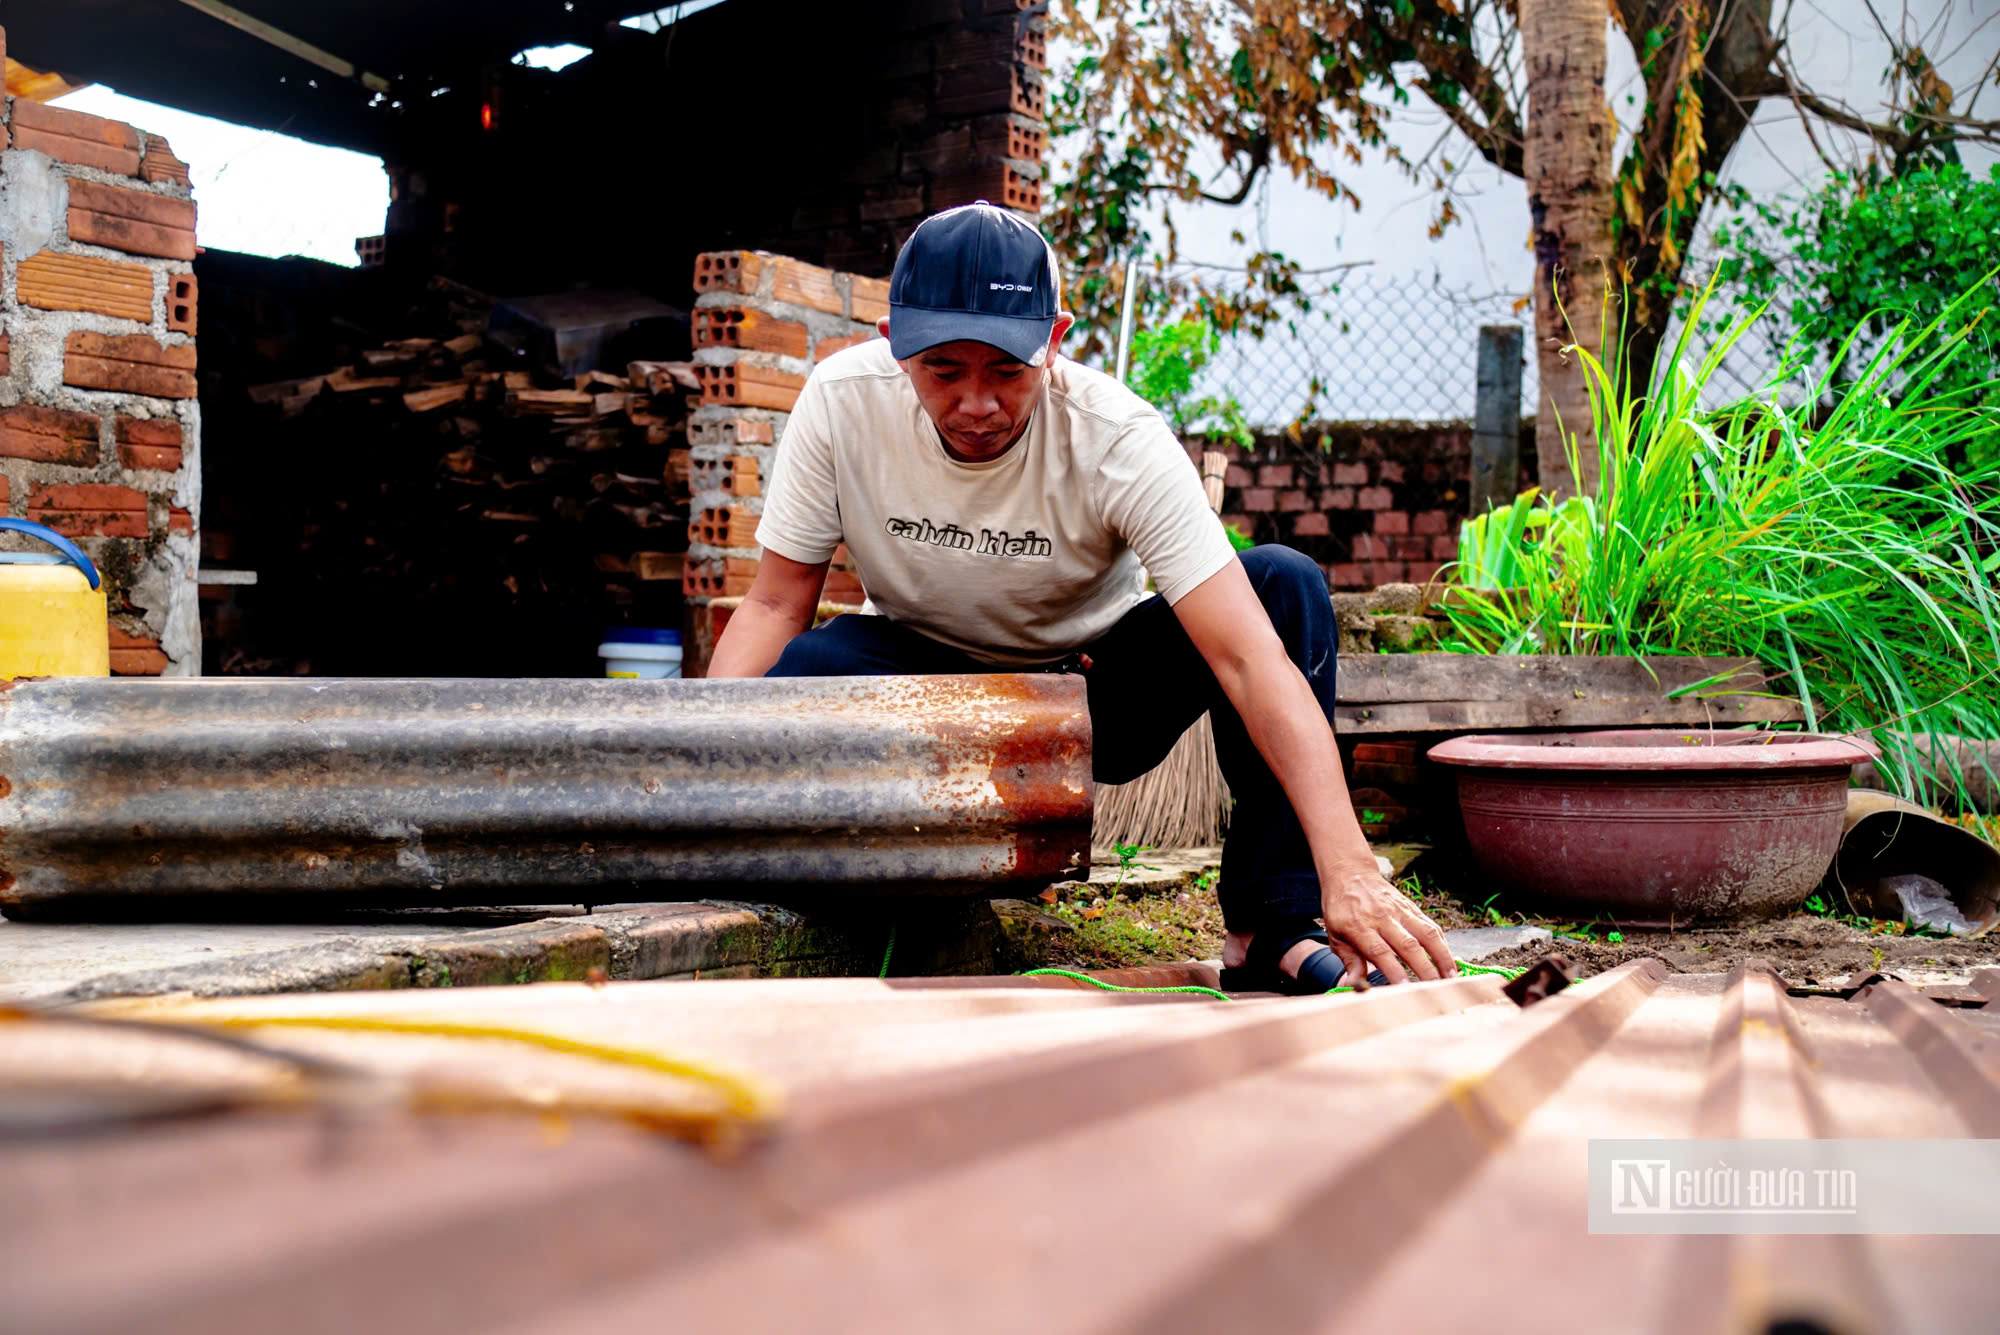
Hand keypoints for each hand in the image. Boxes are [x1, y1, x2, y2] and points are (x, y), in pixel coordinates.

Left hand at [1318, 863, 1455, 986]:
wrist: (1351, 874)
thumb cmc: (1342, 909)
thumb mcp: (1335, 935)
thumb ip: (1349, 961)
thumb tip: (1353, 986)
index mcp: (1359, 927)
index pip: (1380, 952)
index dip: (1394, 970)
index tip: (1405, 988)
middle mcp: (1382, 918)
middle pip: (1408, 945)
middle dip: (1424, 969)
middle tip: (1435, 989)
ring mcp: (1399, 911)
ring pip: (1425, 933)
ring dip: (1441, 956)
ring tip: (1451, 976)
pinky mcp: (1411, 907)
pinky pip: (1430, 925)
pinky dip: (1442, 943)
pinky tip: (1448, 959)